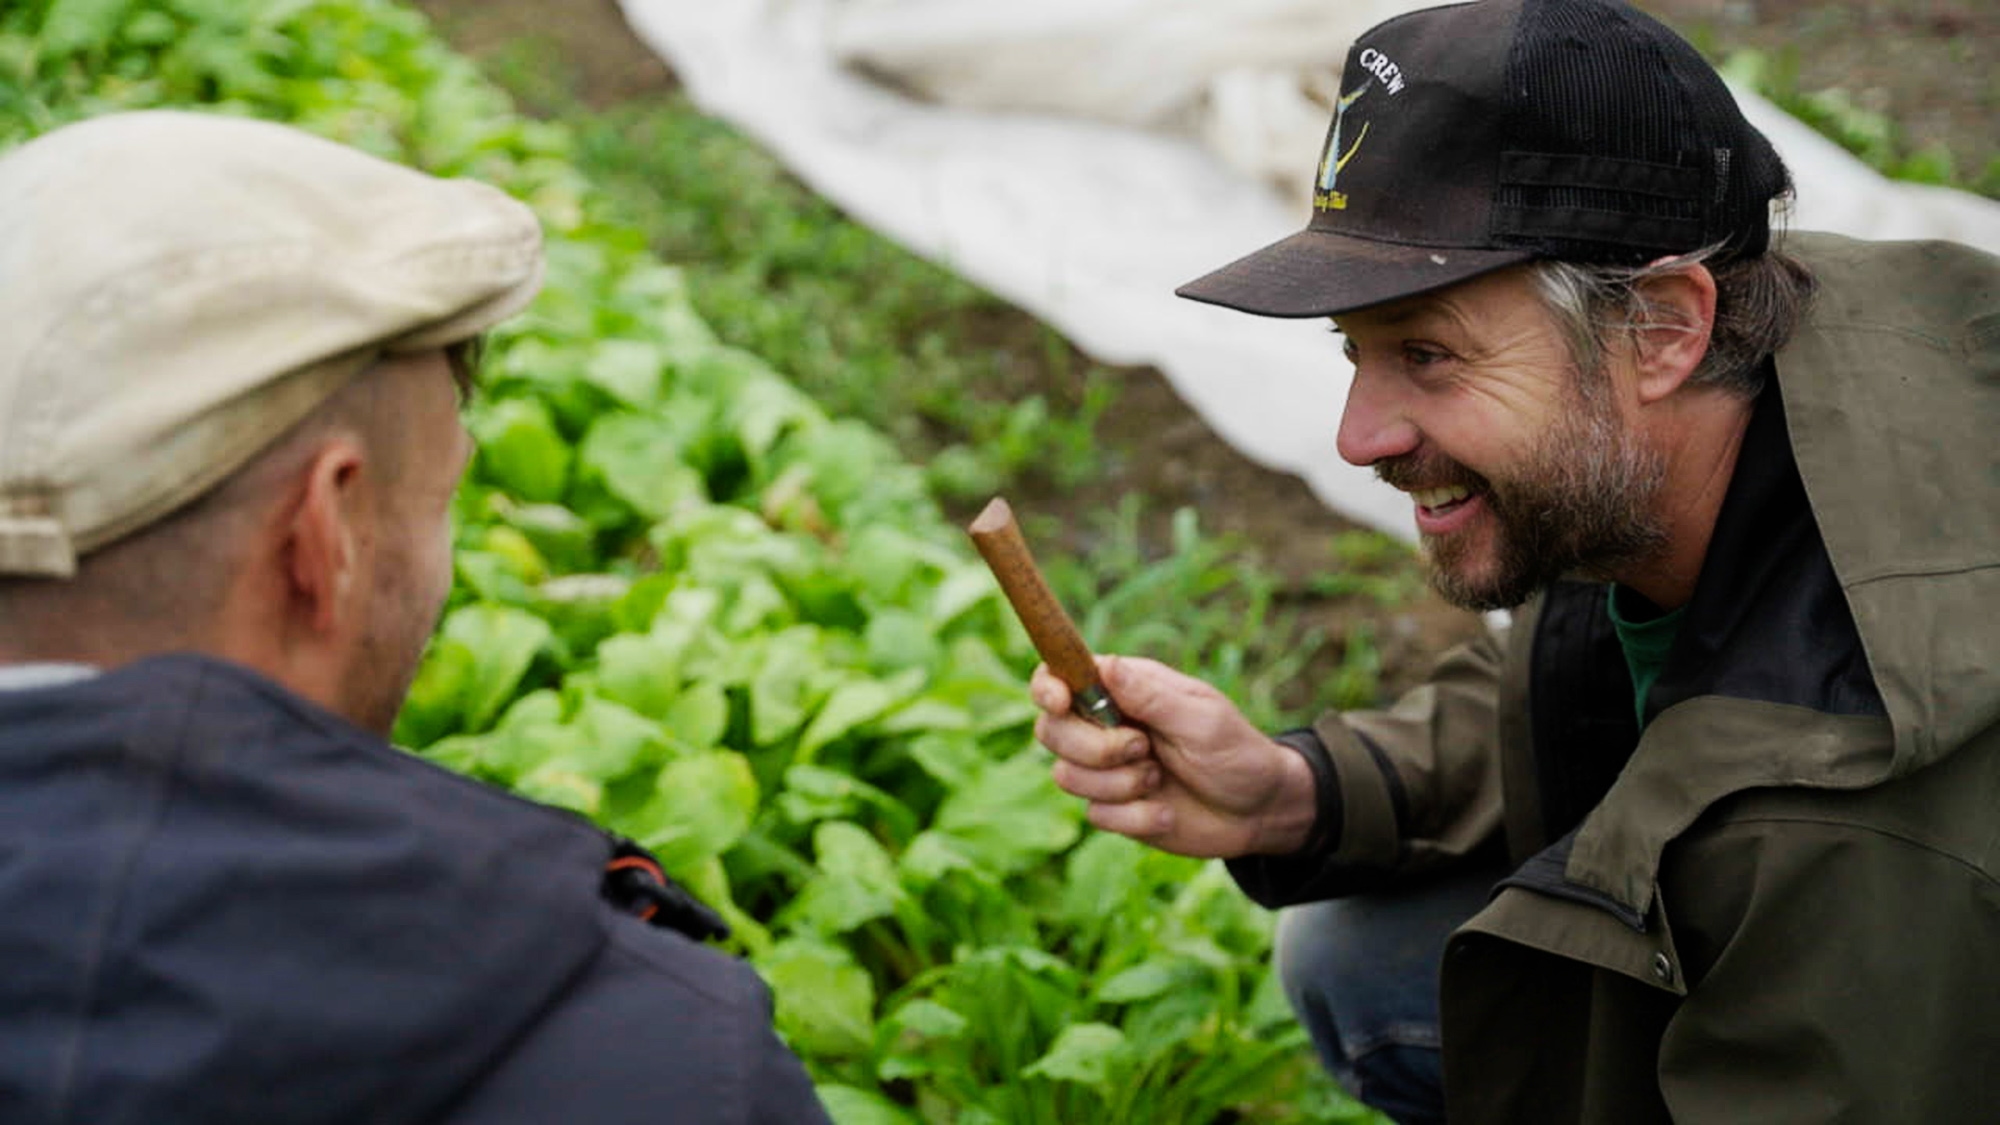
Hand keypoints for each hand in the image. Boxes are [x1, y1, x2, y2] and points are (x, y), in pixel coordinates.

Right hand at [1031, 655, 1316, 858]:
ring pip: (1067, 776)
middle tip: (1142, 749)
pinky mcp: (1114, 808)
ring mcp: (1107, 769)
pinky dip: (1135, 817)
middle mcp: (1106, 725)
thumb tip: (1106, 664)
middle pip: (1052, 730)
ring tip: (1159, 779)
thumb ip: (1152, 697)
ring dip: (1118, 784)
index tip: (1060, 702)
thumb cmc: (1237, 753)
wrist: (1260, 812)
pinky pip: (1096, 814)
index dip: (1047, 687)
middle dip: (1093, 747)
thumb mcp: (1202, 720)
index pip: (1060, 677)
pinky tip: (1166, 812)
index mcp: (1124, 690)